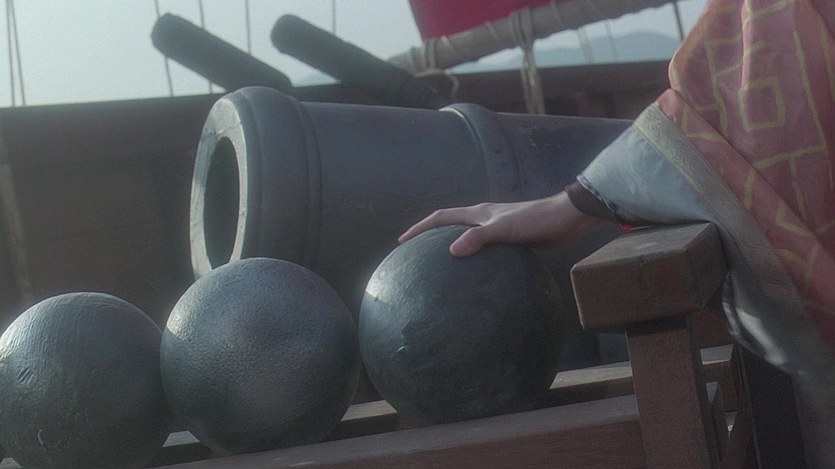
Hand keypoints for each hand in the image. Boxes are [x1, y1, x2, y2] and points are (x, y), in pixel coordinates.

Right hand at [398, 191, 611, 256]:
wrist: (566, 220)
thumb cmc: (535, 220)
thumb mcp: (504, 229)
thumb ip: (479, 238)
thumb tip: (452, 252)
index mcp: (478, 213)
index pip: (440, 218)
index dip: (419, 229)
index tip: (402, 242)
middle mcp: (484, 219)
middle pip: (449, 227)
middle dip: (430, 239)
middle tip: (415, 257)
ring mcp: (497, 230)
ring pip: (467, 240)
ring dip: (451, 250)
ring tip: (441, 271)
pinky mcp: (511, 242)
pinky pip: (485, 253)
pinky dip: (475, 262)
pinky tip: (476, 280)